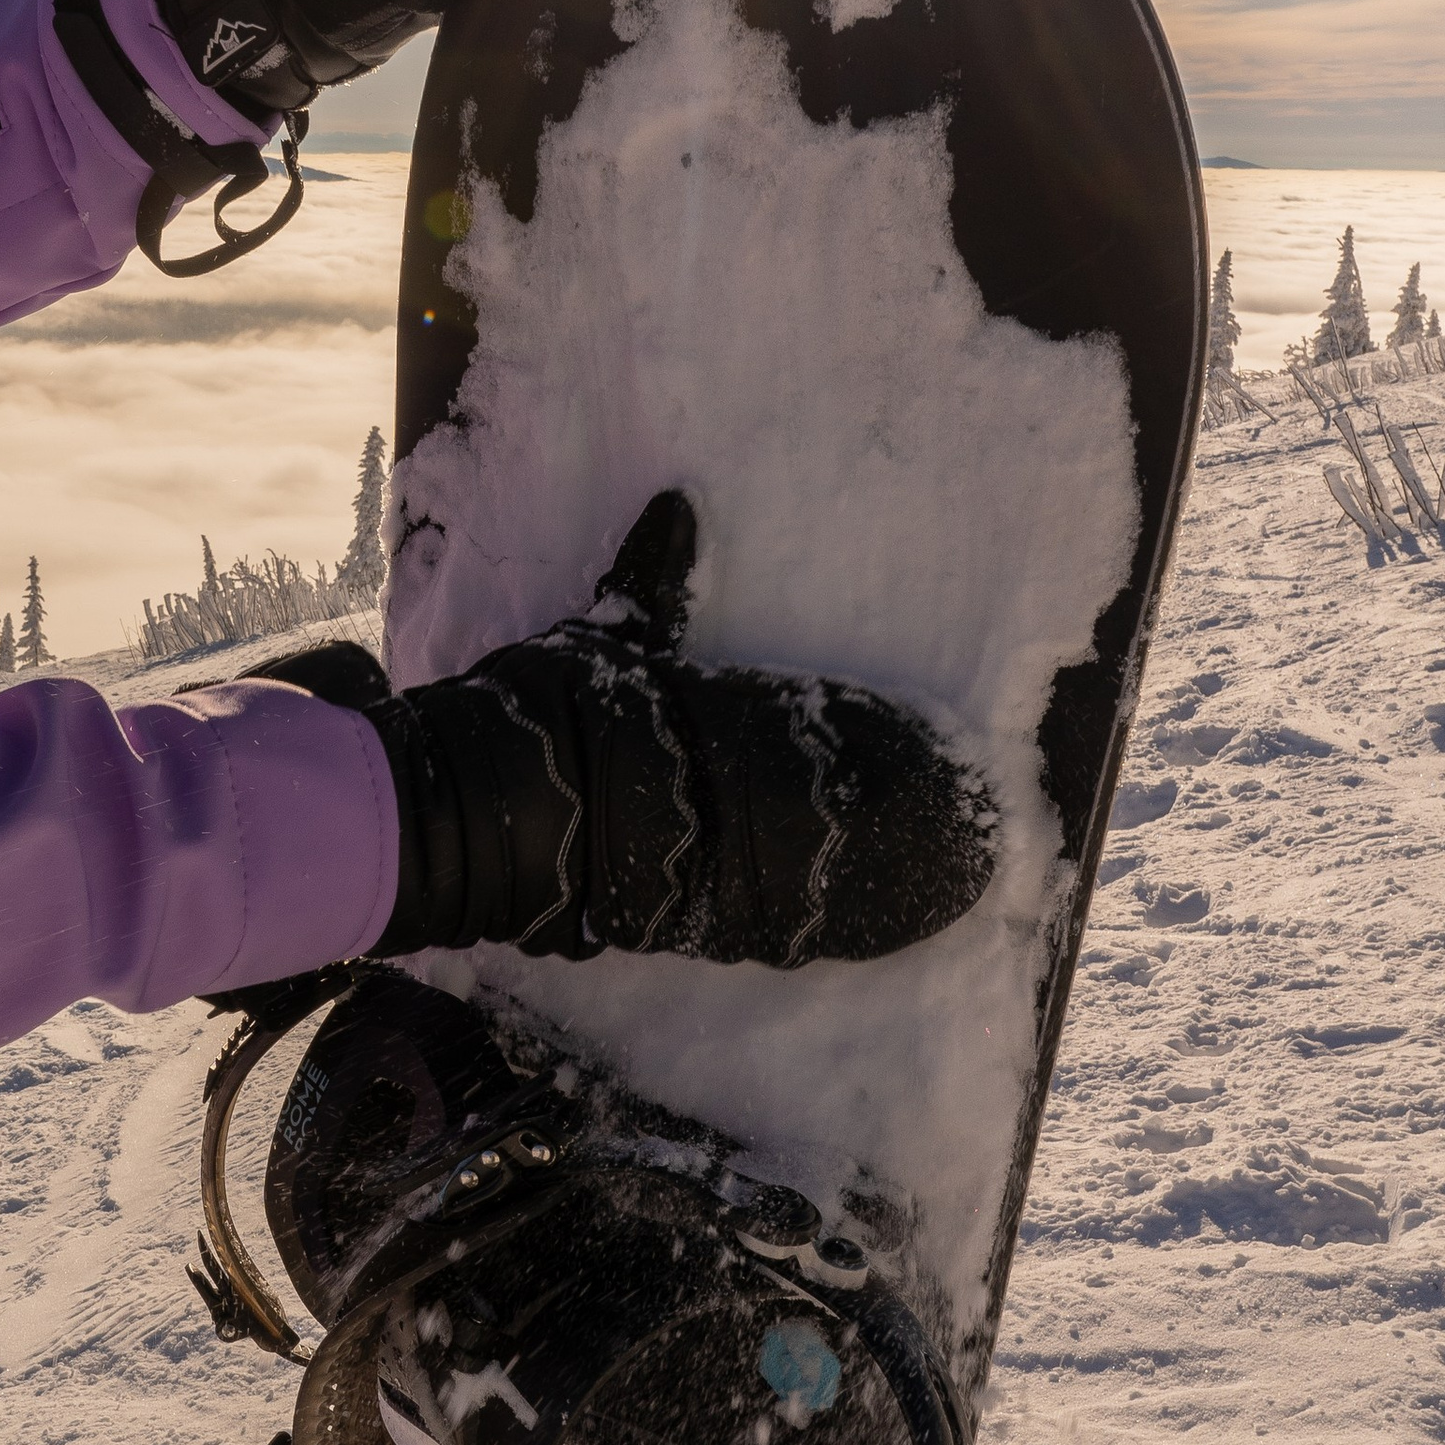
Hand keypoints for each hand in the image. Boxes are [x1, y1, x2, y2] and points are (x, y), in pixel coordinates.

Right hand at [268, 493, 996, 967]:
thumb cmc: (528, 715)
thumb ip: (647, 582)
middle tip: (985, 827)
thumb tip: (676, 509)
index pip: (812, 729)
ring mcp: (704, 869)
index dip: (880, 739)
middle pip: (837, 812)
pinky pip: (785, 934)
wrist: (458, 814)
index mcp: (706, 719)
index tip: (939, 741)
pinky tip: (905, 932)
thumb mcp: (595, 640)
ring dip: (898, 885)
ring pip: (825, 880)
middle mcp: (717, 799)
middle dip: (909, 820)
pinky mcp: (688, 927)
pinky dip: (848, 933)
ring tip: (970, 884)